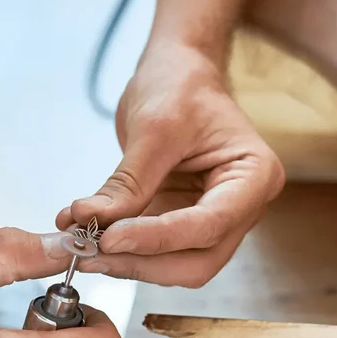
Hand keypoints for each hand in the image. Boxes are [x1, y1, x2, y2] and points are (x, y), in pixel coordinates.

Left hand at [57, 43, 283, 286]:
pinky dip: (125, 251)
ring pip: (177, 265)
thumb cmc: (180, 85)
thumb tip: (88, 221)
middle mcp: (243, 207)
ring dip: (130, 262)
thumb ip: (128, 181)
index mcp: (254, 176)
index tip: (109, 239)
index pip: (208, 225)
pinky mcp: (185, 222)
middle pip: (198, 261)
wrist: (180, 71)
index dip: (157, 239)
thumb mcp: (154, 126)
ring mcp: (216, 219)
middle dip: (143, 262)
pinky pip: (158, 251)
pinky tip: (89, 240)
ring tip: (81, 247)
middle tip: (91, 254)